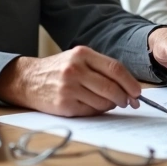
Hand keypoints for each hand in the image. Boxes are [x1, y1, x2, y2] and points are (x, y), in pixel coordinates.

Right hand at [0, 46, 141, 116]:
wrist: (28, 80)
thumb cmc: (59, 69)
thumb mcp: (78, 59)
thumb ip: (101, 69)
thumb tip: (128, 88)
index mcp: (82, 54)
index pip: (115, 68)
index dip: (130, 82)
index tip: (138, 92)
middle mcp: (75, 69)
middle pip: (111, 87)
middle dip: (125, 97)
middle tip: (129, 102)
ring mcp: (69, 88)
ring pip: (103, 102)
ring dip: (111, 105)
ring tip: (108, 103)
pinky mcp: (64, 104)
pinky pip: (91, 111)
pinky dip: (97, 111)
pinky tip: (92, 106)